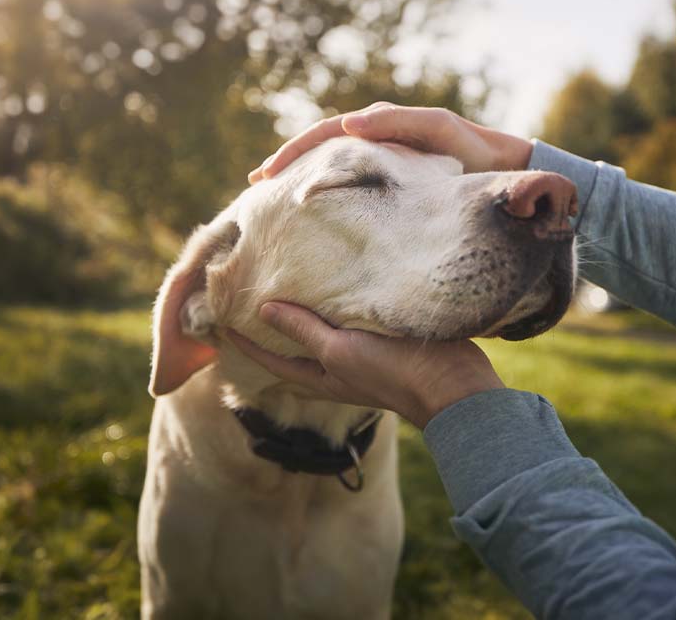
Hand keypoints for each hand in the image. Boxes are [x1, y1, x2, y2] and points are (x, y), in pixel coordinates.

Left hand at [227, 302, 504, 428]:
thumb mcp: (339, 351)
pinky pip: (351, 324)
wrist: (454, 387)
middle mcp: (336, 369)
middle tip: (249, 302)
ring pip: (322, 336)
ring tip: (287, 289)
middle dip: (272, 330)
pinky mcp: (385, 343)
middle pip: (294, 349)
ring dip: (304, 317)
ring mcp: (361, 358)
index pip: (270, 359)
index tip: (221, 321)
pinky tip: (336, 288)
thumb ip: (304, 330)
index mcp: (320, 376)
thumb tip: (263, 309)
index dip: (245, 343)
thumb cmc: (392, 372)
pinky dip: (336, 308)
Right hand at [247, 102, 533, 182]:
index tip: (267, 175)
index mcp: (379, 125)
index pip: (323, 135)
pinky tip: (311, 209)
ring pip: (329, 166)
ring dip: (301, 178)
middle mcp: (374, 139)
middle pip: (318, 148)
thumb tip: (349, 126)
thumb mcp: (438, 130)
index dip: (293, 152)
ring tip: (274, 197)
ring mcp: (381, 162)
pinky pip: (348, 183)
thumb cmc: (475, 151)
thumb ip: (398, 122)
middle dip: (286, 164)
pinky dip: (324, 190)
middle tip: (256, 186)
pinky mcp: (391, 183)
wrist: (507, 173)